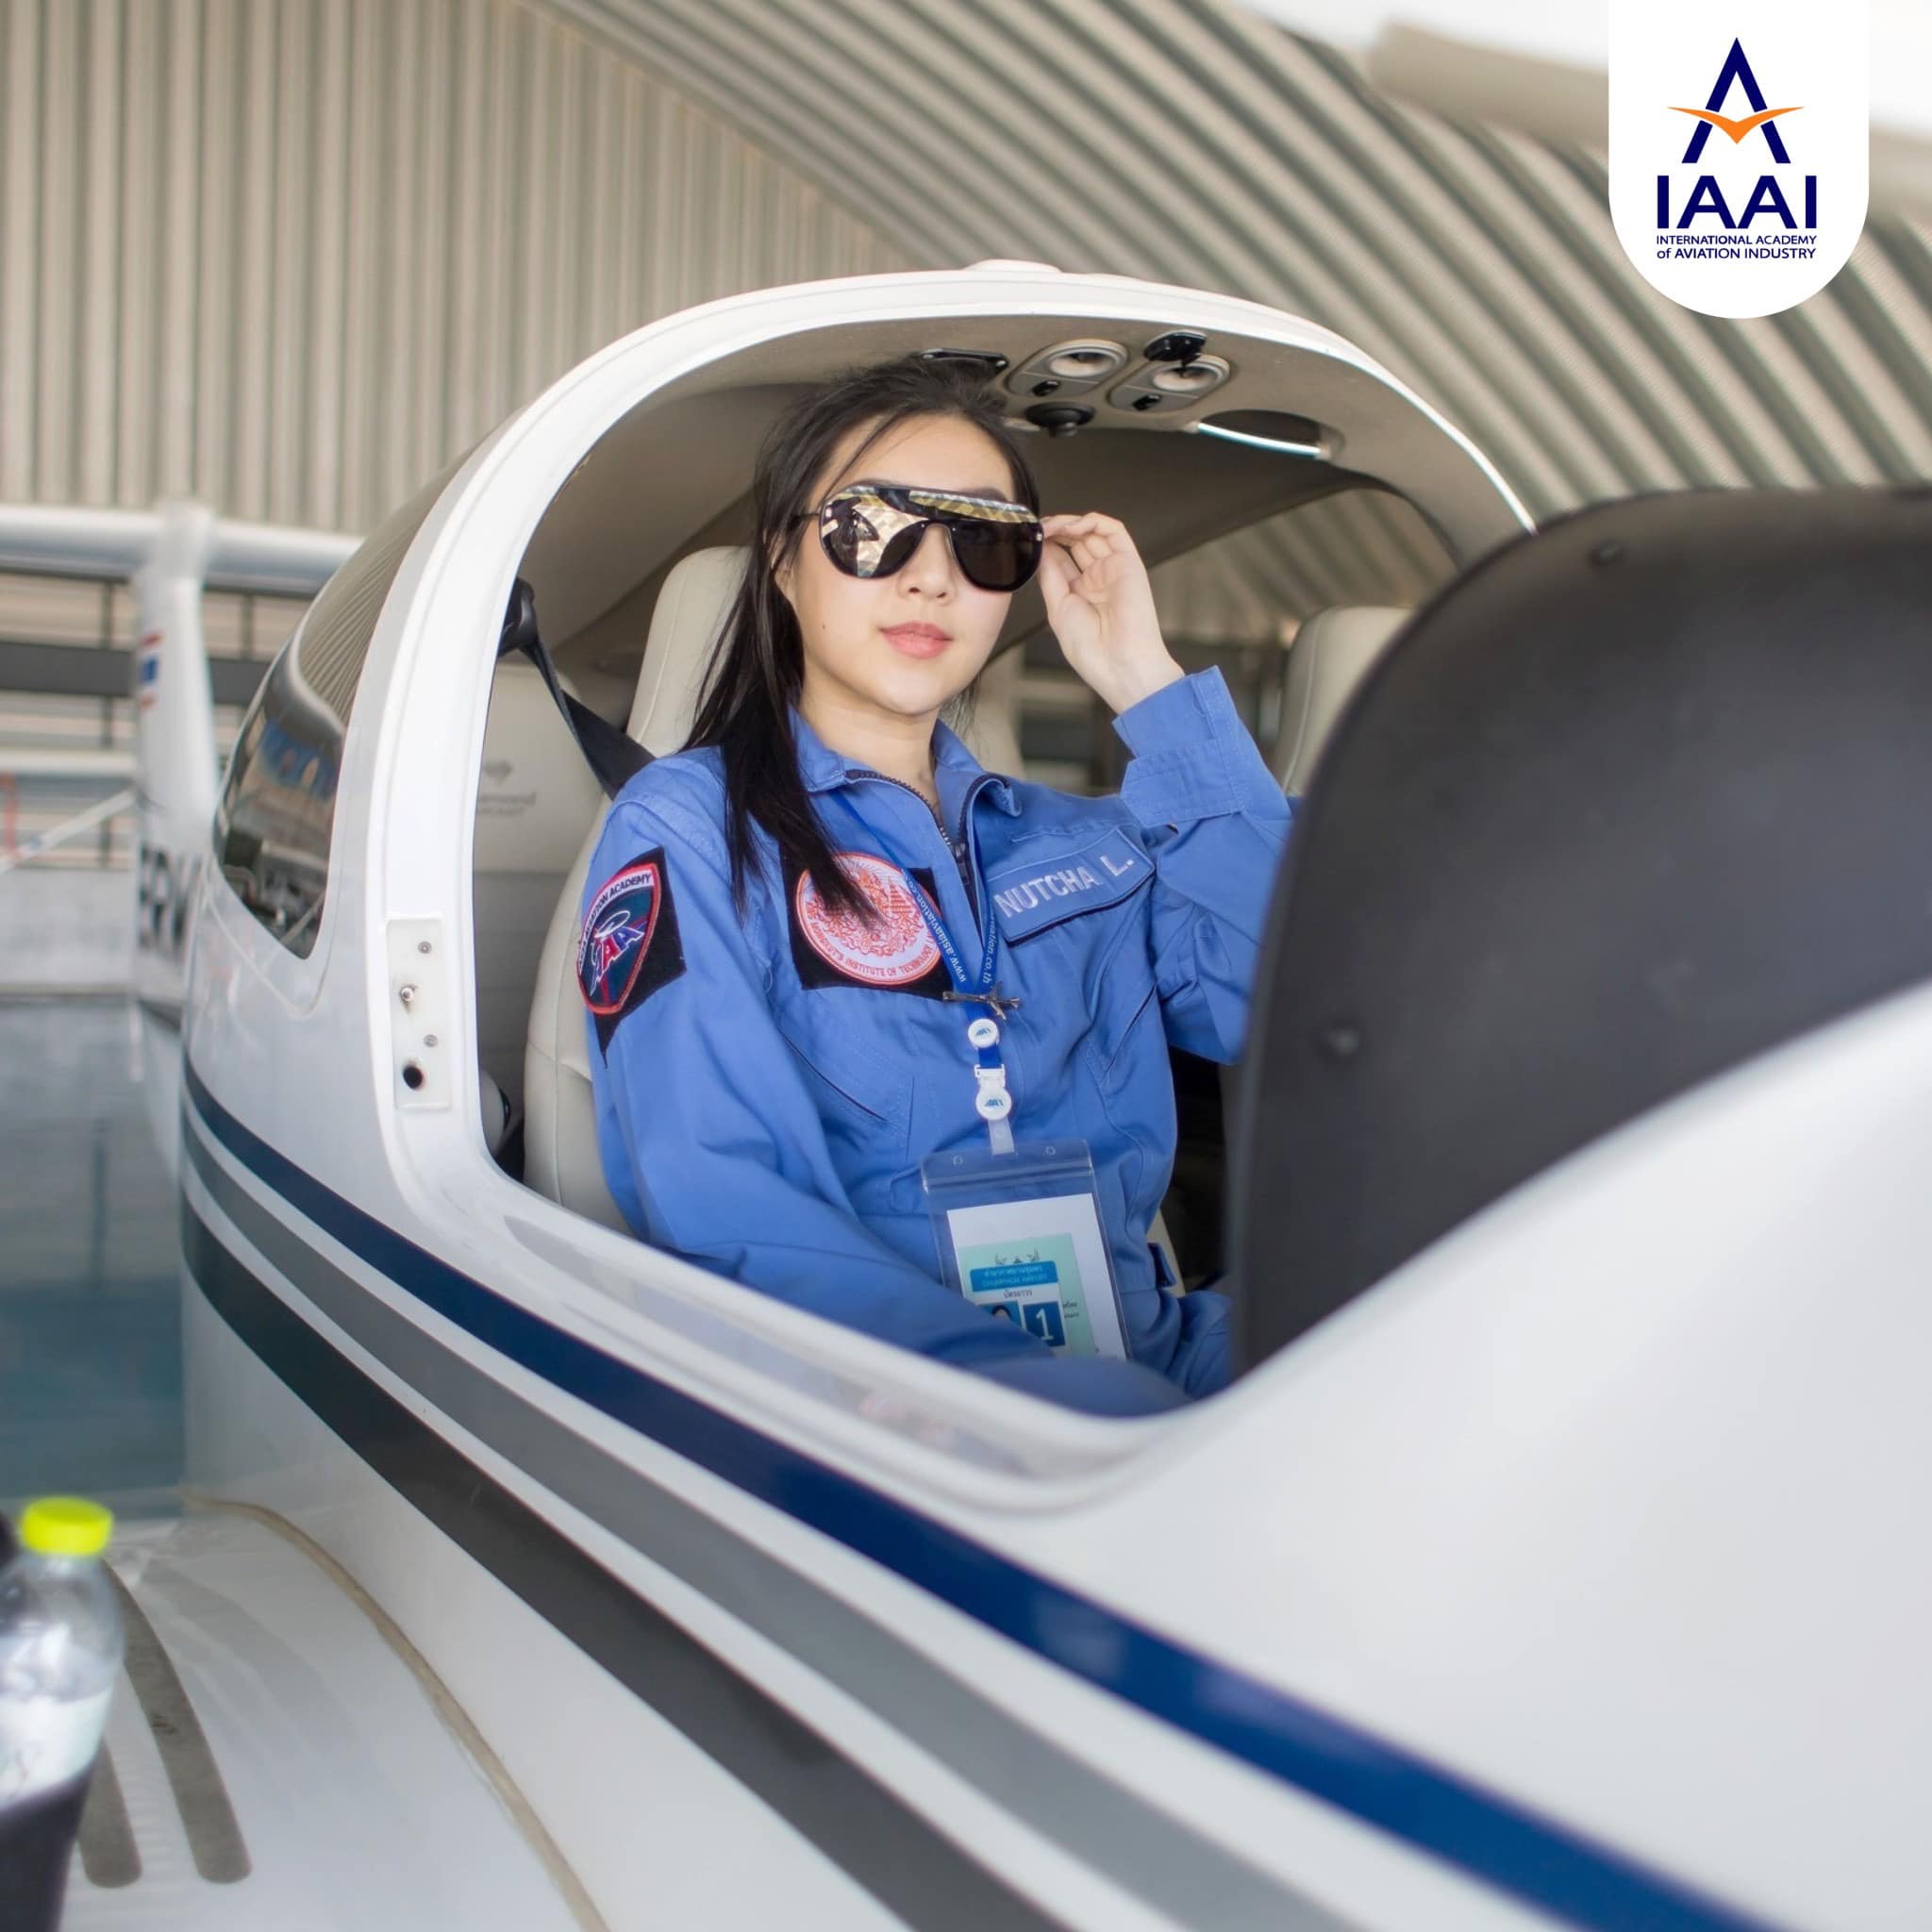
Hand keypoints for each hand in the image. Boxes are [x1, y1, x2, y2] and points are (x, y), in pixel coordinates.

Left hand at [1037, 511, 1184, 715]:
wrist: (1121, 665)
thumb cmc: (1092, 650)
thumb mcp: (1058, 609)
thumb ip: (1050, 575)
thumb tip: (1040, 549)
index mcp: (1080, 593)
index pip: (1061, 558)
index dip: (1045, 545)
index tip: (1027, 538)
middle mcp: (1097, 578)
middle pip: (1075, 541)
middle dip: (1054, 530)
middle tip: (1036, 528)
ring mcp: (1113, 569)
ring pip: (1092, 532)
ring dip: (1068, 523)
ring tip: (1050, 526)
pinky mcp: (1129, 562)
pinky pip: (1113, 530)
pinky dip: (1091, 522)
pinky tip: (1072, 527)